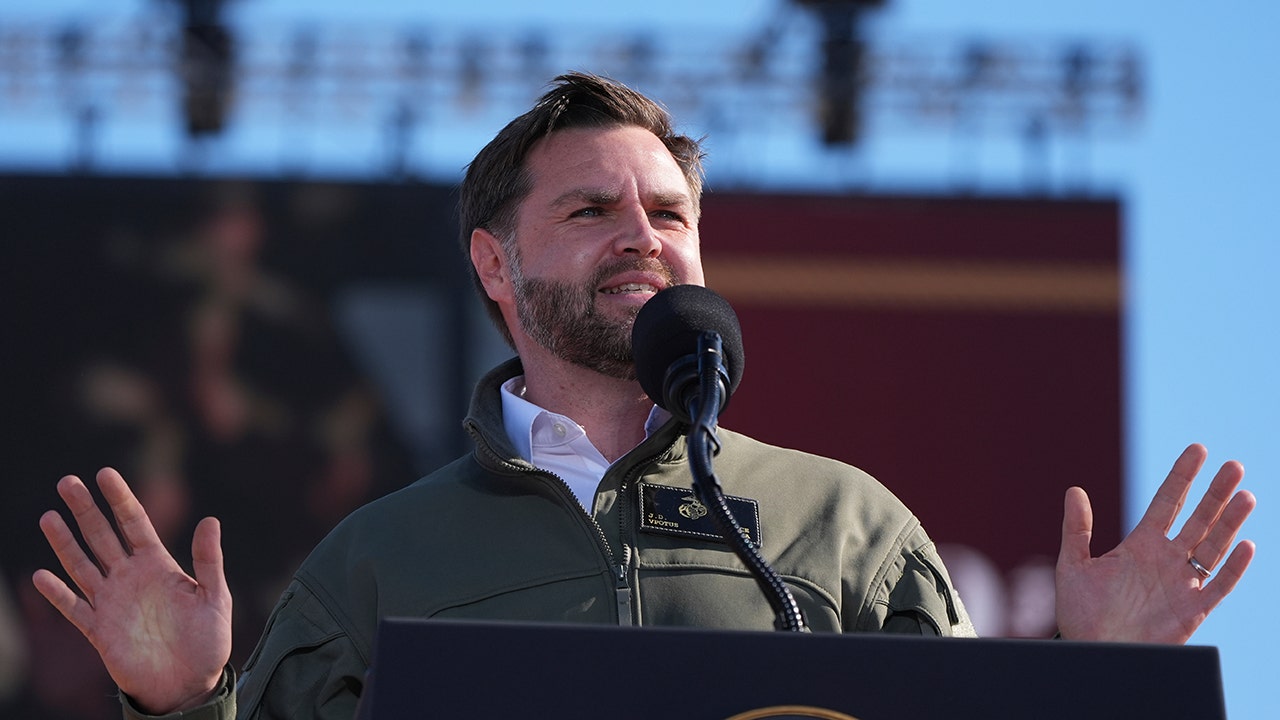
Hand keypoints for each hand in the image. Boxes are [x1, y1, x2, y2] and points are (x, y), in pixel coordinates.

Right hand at [32, 468, 232, 712]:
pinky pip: (74, 609)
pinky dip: (57, 594)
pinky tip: (41, 576)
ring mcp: (112, 603)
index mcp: (158, 565)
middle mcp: (131, 578)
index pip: (134, 523)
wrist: (189, 684)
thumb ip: (209, 560)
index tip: (105, 473)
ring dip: (65, 543)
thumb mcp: (214, 597)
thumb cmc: (207, 640)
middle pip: (102, 536)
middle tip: (67, 482)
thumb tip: (210, 520)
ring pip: (82, 566)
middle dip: (85, 509)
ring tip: (48, 517)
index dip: (120, 498)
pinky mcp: (99, 631)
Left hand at [1055, 444, 1254, 642]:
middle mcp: (1166, 560)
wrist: (1093, 652)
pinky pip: (1218, 586)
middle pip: (1198, 519)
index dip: (1183, 476)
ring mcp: (1182, 584)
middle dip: (1215, 493)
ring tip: (1245, 495)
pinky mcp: (1192, 610)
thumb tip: (1075, 489)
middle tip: (1233, 466)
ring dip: (1229, 523)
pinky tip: (1245, 545)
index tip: (1199, 449)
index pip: (1167, 503)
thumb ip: (1077, 529)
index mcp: (1141, 545)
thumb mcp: (1074, 566)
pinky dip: (1232, 567)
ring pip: (1213, 547)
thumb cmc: (1081, 613)